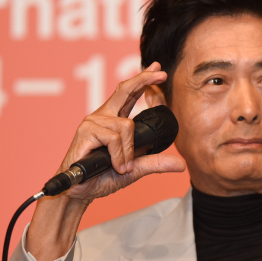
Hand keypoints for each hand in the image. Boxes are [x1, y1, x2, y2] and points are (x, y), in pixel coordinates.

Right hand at [57, 61, 185, 203]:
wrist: (80, 191)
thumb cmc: (102, 177)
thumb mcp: (136, 169)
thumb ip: (156, 163)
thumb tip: (181, 165)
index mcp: (113, 120)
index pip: (130, 95)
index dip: (144, 80)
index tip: (158, 69)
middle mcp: (103, 116)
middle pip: (125, 90)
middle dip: (143, 79)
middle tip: (161, 73)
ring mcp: (93, 122)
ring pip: (126, 126)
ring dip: (129, 151)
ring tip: (122, 166)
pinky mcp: (86, 132)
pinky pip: (114, 139)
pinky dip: (120, 155)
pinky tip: (116, 165)